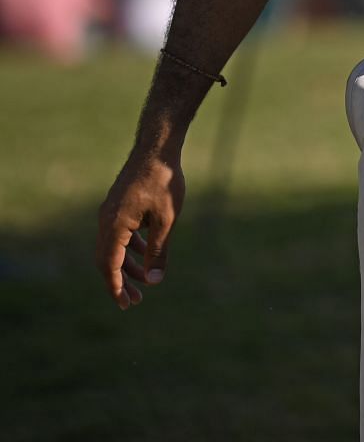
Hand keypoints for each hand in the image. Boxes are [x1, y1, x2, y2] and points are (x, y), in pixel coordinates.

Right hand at [96, 153, 184, 309]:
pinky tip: (147, 252)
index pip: (109, 266)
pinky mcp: (117, 207)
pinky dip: (130, 247)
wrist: (157, 149)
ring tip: (147, 280)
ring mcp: (109, 213)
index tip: (126, 304)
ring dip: (128, 265)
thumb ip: (158, 251)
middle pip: (107, 260)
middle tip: (136, 300)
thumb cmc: (164, 182)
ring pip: (113, 248)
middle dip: (121, 281)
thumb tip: (155, 281)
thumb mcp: (167, 220)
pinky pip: (119, 234)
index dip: (116, 287)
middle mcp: (105, 221)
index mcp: (114, 226)